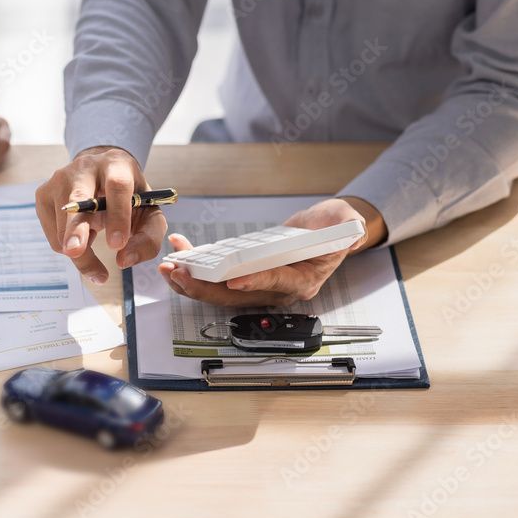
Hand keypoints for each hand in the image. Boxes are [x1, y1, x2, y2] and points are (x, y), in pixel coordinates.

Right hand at [35, 146, 167, 283]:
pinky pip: (54, 236)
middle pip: (78, 198)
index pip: (117, 186)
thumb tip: (124, 260)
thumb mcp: (148, 213)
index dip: (118, 215)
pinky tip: (81, 234)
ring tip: (93, 250)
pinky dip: (69, 246)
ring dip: (80, 252)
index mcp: (116, 165)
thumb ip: (147, 238)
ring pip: (64, 226)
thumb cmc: (128, 199)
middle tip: (76, 251)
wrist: (101, 177)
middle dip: (77, 227)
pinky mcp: (43, 195)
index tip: (118, 244)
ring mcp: (59, 180)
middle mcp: (84, 167)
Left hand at [158, 196, 385, 306]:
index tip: (232, 280)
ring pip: (220, 292)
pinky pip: (216, 278)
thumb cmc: (333, 228)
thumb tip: (349, 232)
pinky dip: (196, 266)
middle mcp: (276, 290)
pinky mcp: (245, 276)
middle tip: (180, 275)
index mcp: (302, 281)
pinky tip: (180, 252)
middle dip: (205, 287)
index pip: (275, 284)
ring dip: (192, 282)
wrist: (324, 233)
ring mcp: (259, 286)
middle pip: (236, 295)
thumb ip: (345, 227)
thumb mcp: (344, 222)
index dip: (254, 282)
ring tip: (169, 268)